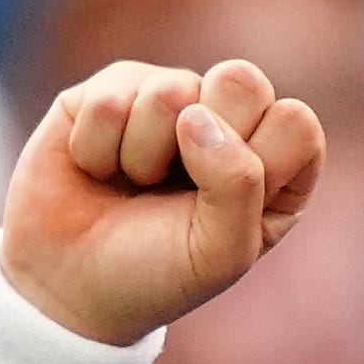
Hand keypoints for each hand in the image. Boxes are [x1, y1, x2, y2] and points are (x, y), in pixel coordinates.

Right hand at [0, 60, 325, 345]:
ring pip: (170, 91)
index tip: (221, 208)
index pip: (294, 123)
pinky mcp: (112, 89)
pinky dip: (98, 150)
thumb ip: (238, 183)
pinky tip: (96, 170)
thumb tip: (196, 113)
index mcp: (275, 165)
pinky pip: (110, 101)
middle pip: (243, 79)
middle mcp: (227, 122)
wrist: (68, 283)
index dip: (258, 163)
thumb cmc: (157, 272)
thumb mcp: (219, 252)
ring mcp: (171, 100)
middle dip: (206, 139)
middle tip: (179, 184)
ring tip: (133, 184)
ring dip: (143, 156)